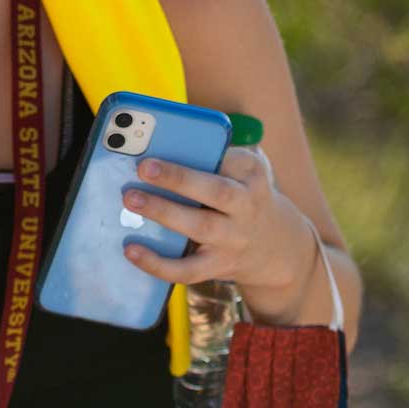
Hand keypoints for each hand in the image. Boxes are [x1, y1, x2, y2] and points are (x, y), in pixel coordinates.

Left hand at [120, 148, 319, 310]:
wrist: (276, 244)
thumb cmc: (240, 195)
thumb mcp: (238, 171)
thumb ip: (208, 157)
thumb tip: (155, 147)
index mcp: (249, 175)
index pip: (230, 159)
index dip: (206, 150)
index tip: (174, 137)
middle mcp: (246, 206)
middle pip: (216, 192)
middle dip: (179, 178)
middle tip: (143, 167)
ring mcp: (233, 238)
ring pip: (201, 227)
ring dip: (164, 213)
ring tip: (132, 199)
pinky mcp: (219, 265)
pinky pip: (188, 269)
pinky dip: (158, 263)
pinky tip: (131, 250)